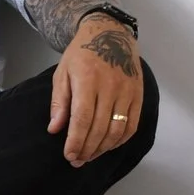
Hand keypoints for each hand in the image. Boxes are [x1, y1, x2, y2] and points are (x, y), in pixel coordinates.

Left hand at [47, 17, 143, 165]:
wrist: (110, 33)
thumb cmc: (81, 54)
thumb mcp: (62, 73)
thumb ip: (59, 102)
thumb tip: (55, 129)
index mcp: (88, 80)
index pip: (83, 119)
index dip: (76, 141)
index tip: (69, 155)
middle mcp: (111, 87)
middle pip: (100, 128)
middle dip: (87, 149)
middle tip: (77, 161)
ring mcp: (128, 91)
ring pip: (117, 130)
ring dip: (103, 148)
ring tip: (90, 156)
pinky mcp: (138, 95)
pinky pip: (132, 124)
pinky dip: (120, 140)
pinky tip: (108, 146)